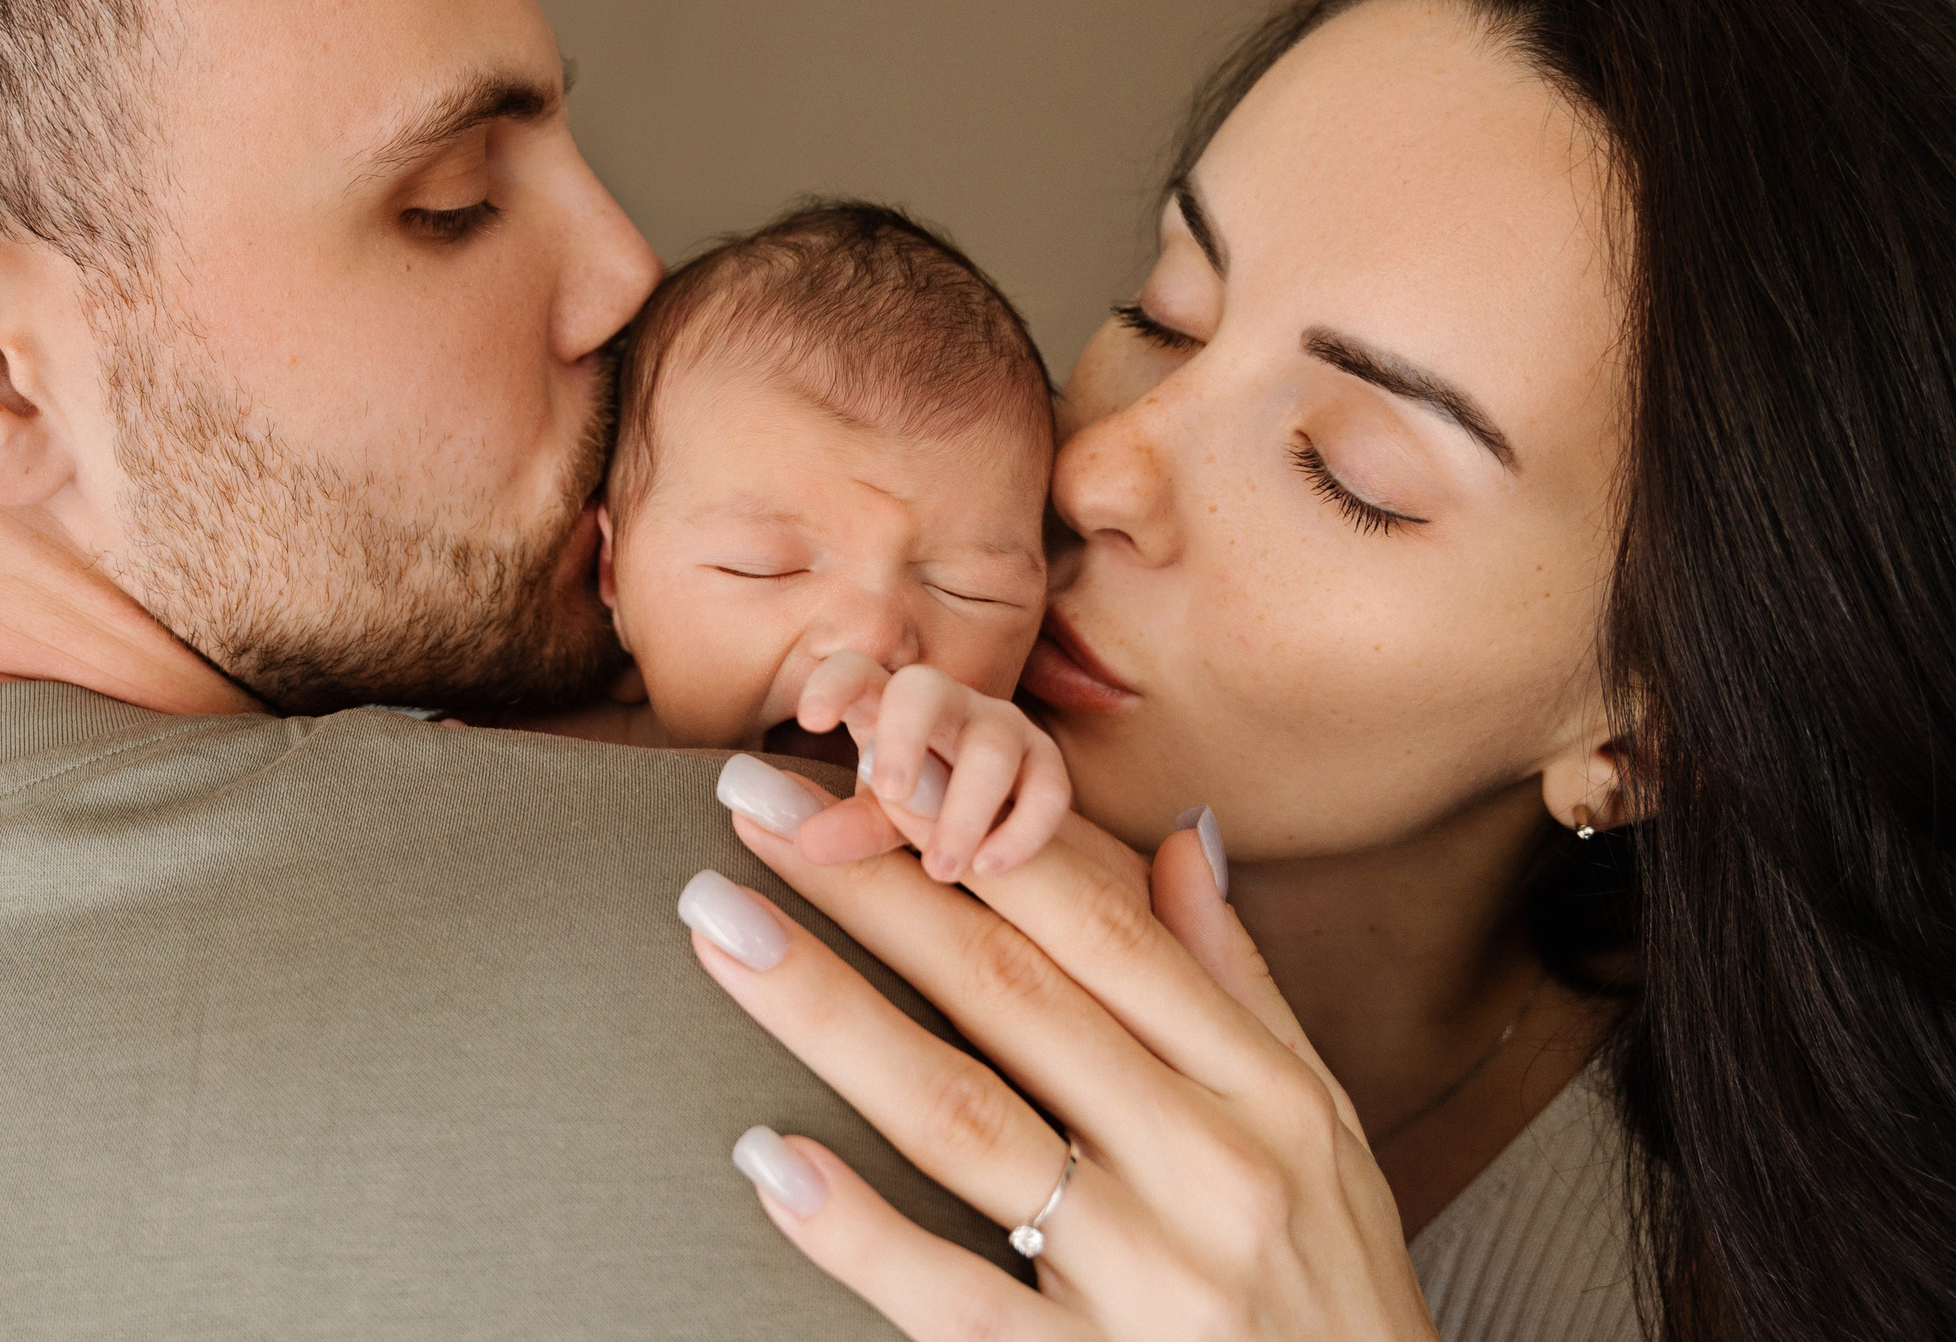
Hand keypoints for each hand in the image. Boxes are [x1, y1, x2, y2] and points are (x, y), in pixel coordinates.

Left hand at [679, 766, 1438, 1341]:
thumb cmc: (1336, 1302)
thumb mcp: (1326, 1136)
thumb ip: (1243, 986)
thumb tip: (1181, 837)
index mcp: (1266, 1093)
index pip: (1099, 930)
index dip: (969, 833)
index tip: (862, 766)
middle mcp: (1212, 1168)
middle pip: (1009, 993)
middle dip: (869, 885)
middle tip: (744, 802)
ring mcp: (1151, 1278)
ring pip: (961, 1117)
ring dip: (827, 1011)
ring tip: (718, 925)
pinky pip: (952, 1294)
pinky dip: (855, 1226)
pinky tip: (765, 1158)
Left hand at [792, 651, 1073, 881]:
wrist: (991, 817)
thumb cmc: (913, 804)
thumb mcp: (875, 818)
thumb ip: (847, 827)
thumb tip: (805, 843)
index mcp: (885, 702)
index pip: (854, 672)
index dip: (833, 686)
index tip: (810, 719)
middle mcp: (945, 702)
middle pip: (924, 690)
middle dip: (906, 736)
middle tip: (891, 793)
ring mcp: (1000, 726)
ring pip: (992, 746)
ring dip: (966, 809)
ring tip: (941, 867)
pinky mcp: (1045, 763)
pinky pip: (1049, 787)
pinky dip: (1023, 830)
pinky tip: (991, 868)